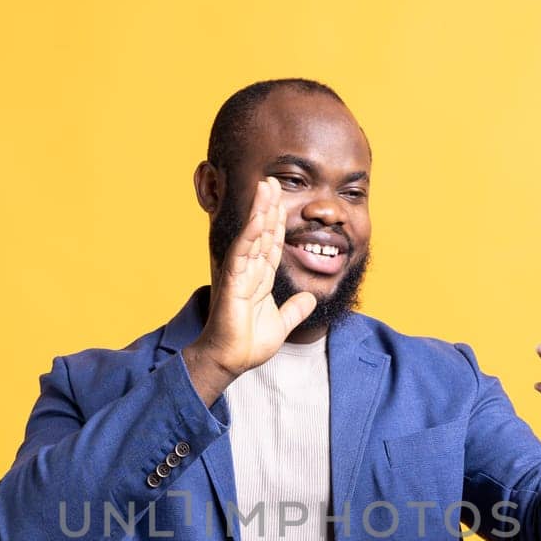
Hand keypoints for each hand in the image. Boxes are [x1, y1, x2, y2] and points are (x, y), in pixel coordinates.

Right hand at [187, 177, 317, 385]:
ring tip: (265, 185)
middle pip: (261, 232)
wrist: (231, 361)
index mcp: (259, 279)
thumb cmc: (248, 344)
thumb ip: (294, 310)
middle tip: (273, 179)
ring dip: (260, 210)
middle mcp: (248, 271)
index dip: (278, 222)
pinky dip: (252, 234)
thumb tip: (310, 298)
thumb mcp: (282, 324)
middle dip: (268, 206)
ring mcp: (239, 274)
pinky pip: (243, 252)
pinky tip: (260, 216)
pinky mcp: (232, 281)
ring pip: (252, 235)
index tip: (282, 200)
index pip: (271, 243)